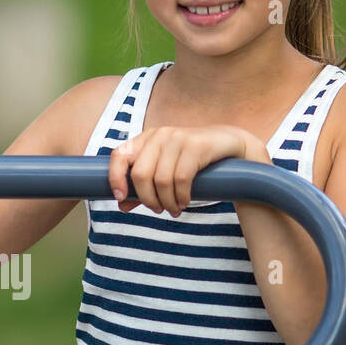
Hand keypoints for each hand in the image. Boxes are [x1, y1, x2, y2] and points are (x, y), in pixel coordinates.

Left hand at [107, 126, 266, 216]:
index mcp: (146, 139)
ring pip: (161, 180)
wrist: (230, 145)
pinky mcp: (195, 145)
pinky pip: (181, 179)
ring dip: (167, 202)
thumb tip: (122, 205)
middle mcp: (159, 135)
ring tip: (175, 209)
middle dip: (147, 199)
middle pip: (140, 174)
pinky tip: (185, 202)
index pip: (118, 156)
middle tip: (158, 210)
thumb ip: (143, 188)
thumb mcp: (165, 173)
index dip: (115, 178)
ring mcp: (177, 138)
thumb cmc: (193, 162)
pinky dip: (181, 196)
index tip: (120, 198)